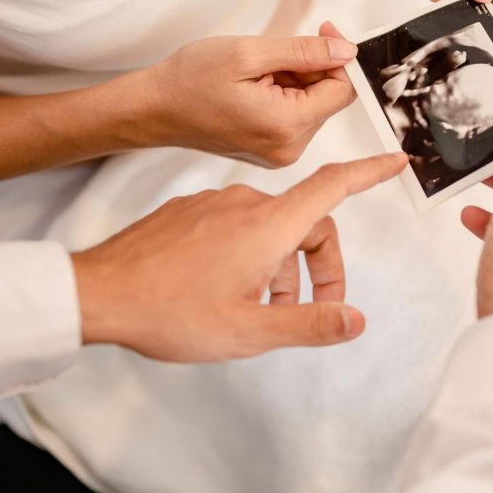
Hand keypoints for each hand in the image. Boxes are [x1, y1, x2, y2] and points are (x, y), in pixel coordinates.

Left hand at [71, 153, 407, 361]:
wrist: (98, 293)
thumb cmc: (171, 312)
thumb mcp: (249, 331)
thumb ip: (309, 323)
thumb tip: (356, 320)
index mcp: (268, 224)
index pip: (333, 186)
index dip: (369, 173)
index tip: (395, 161)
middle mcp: (244, 203)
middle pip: (306, 220)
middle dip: (319, 265)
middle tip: (309, 311)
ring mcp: (213, 204)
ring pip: (269, 227)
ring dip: (280, 265)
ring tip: (259, 309)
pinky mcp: (188, 211)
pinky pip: (235, 224)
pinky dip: (249, 254)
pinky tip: (225, 289)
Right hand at [138, 23, 357, 167]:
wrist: (155, 109)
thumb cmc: (191, 79)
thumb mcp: (249, 53)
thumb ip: (305, 52)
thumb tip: (347, 51)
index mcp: (286, 126)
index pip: (342, 90)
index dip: (338, 56)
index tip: (322, 29)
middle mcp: (288, 149)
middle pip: (328, 99)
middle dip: (311, 69)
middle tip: (271, 54)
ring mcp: (279, 155)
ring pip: (312, 106)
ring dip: (296, 82)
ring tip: (256, 74)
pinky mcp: (270, 152)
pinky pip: (295, 118)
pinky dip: (284, 96)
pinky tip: (254, 89)